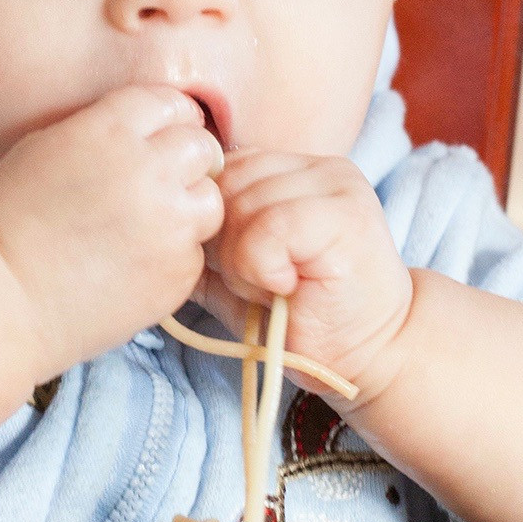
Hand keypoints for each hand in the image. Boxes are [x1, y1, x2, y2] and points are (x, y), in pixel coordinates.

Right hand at [0, 86, 223, 379]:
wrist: (1, 294)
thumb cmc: (8, 219)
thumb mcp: (46, 146)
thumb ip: (103, 130)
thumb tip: (146, 130)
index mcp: (112, 128)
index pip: (173, 104)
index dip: (166, 123)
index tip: (157, 142)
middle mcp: (150, 168)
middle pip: (202, 147)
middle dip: (187, 162)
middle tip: (159, 186)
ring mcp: (170, 223)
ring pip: (210, 201)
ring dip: (189, 209)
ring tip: (148, 228)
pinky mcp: (178, 272)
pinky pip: (195, 253)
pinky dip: (173, 257)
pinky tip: (134, 266)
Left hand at [194, 151, 413, 408]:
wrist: (370, 355)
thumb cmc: (303, 318)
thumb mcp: (241, 272)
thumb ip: (207, 241)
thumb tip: (151, 226)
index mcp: (296, 169)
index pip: (225, 167)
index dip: (215, 220)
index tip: (239, 266)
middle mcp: (321, 166)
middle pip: (228, 183)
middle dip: (225, 242)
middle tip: (259, 283)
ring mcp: (337, 186)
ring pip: (244, 206)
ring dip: (244, 261)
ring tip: (275, 288)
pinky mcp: (345, 216)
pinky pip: (268, 229)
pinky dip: (261, 268)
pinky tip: (287, 288)